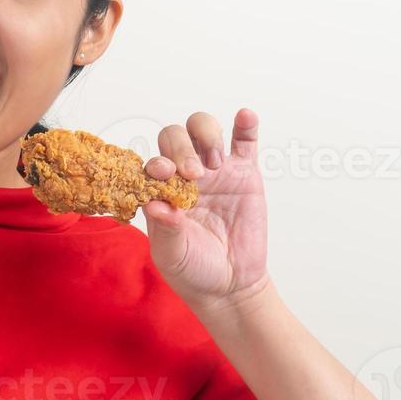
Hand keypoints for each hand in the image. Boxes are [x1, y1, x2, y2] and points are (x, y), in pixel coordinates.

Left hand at [141, 109, 271, 317]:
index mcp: (161, 190)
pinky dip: (246, 126)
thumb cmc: (193, 268)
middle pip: (175, 137)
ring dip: (206, 136)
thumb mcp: (173, 254)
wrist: (229, 283)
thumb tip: (155, 204)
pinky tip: (245, 116)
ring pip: (205, 131)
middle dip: (181, 148)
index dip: (157, 162)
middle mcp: (184, 174)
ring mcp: (215, 171)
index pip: (154, 162)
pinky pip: (246, 143)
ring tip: (215, 163)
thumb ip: (166, 229)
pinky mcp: (245, 173)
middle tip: (194, 174)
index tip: (164, 173)